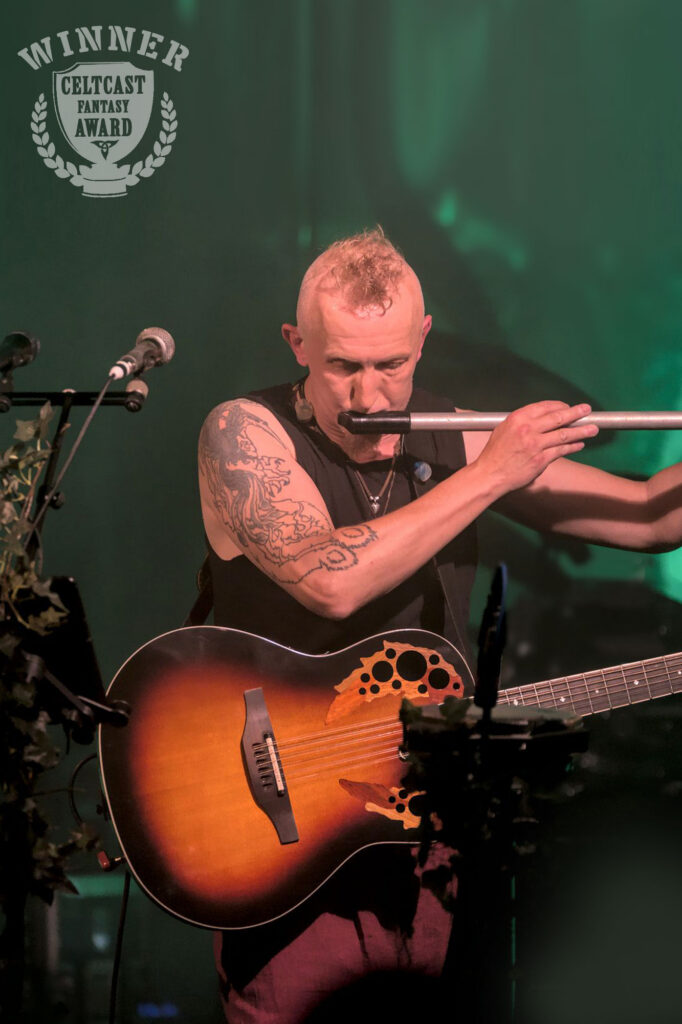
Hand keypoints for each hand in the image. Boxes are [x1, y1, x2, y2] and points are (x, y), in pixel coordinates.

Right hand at [475, 401, 598, 494]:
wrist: (490, 474)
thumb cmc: (495, 453)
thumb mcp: (503, 429)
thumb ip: (522, 422)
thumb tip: (540, 418)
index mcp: (518, 418)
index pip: (545, 406)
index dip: (560, 406)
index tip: (568, 407)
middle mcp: (528, 429)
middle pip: (558, 417)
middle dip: (576, 413)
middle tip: (587, 410)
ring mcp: (536, 445)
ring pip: (564, 434)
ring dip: (581, 431)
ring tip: (592, 429)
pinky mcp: (541, 460)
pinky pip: (561, 450)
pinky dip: (572, 447)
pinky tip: (579, 445)